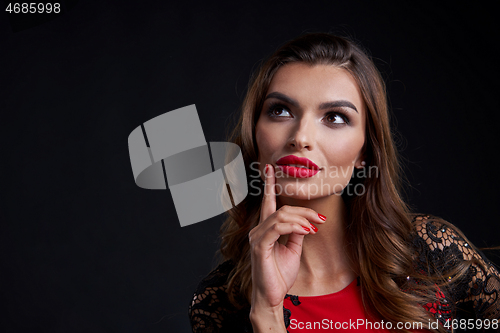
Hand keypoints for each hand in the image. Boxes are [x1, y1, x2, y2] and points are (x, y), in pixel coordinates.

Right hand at [249, 164, 325, 309]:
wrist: (272, 296)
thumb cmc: (280, 274)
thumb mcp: (293, 249)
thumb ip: (296, 233)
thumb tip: (305, 221)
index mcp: (265, 229)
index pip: (267, 202)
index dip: (269, 184)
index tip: (271, 168)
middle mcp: (258, 230)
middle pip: (281, 208)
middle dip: (303, 210)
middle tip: (320, 218)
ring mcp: (257, 237)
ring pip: (281, 216)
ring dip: (302, 219)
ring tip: (315, 227)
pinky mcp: (259, 246)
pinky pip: (278, 227)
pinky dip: (295, 227)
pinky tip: (307, 232)